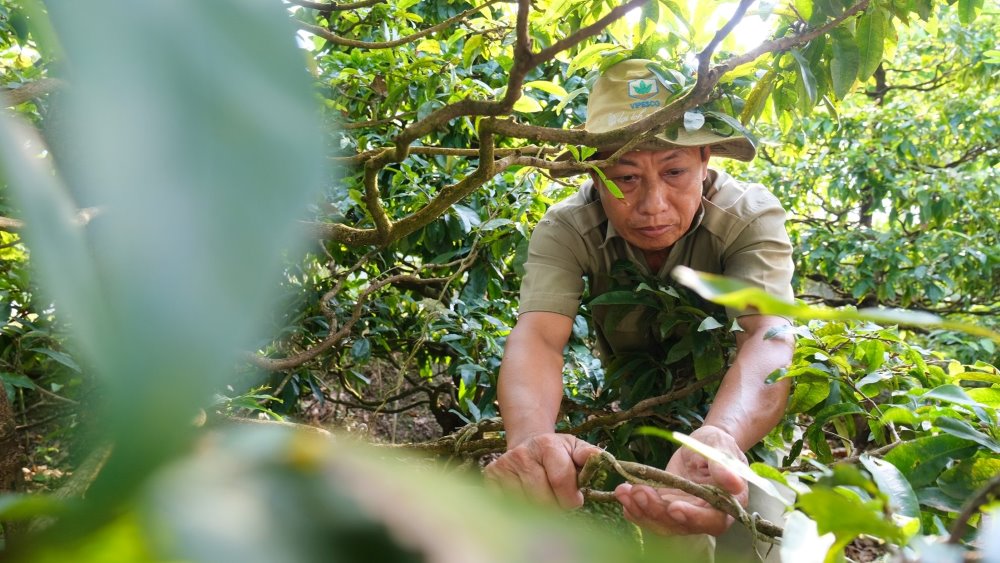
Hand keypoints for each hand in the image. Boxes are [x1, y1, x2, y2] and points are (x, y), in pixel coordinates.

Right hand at [484, 433, 601, 508]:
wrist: (527, 446)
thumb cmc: (556, 453)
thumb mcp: (575, 449)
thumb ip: (589, 455)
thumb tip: (600, 458)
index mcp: (547, 444)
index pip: (561, 481)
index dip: (571, 498)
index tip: (574, 498)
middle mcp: (522, 454)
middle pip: (543, 499)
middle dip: (555, 507)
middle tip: (557, 500)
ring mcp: (504, 466)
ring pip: (526, 507)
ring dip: (538, 511)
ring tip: (542, 498)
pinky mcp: (491, 478)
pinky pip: (508, 508)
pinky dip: (519, 510)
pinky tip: (525, 499)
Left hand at [614, 426, 748, 535]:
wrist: (702, 445)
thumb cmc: (717, 445)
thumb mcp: (720, 448)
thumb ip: (724, 466)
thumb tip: (734, 483)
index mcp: (725, 505)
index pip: (712, 521)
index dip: (693, 518)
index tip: (674, 507)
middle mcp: (703, 515)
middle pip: (680, 524)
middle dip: (657, 511)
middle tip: (639, 492)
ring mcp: (682, 513)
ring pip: (661, 521)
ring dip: (641, 509)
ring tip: (625, 491)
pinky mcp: (665, 507)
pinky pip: (648, 513)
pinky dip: (634, 506)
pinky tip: (623, 493)